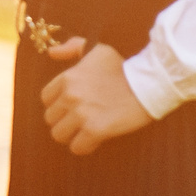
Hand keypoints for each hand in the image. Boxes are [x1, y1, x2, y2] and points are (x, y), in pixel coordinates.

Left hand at [41, 39, 152, 155]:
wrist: (149, 83)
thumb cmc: (124, 66)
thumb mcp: (97, 50)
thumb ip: (72, 48)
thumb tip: (52, 53)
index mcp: (68, 78)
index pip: (46, 99)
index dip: (58, 104)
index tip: (71, 106)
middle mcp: (70, 95)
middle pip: (50, 118)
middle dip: (63, 120)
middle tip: (79, 120)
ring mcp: (82, 113)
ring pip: (59, 135)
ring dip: (71, 135)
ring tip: (84, 132)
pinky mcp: (96, 129)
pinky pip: (77, 147)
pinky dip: (84, 147)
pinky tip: (95, 140)